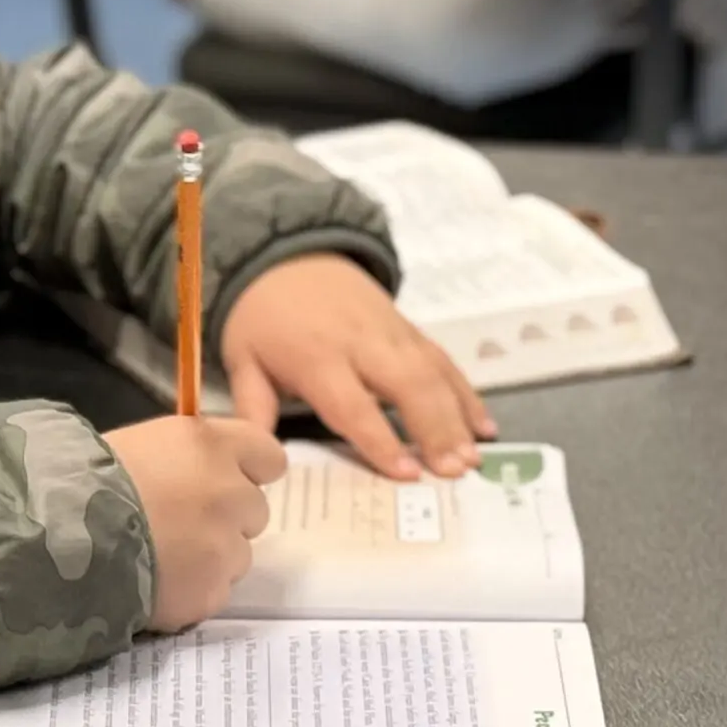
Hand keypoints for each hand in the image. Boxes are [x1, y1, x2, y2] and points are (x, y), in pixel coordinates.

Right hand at [103, 416, 285, 631]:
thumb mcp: (144, 443)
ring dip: (209, 556)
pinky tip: (153, 581)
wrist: (56, 535)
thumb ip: (189, 455)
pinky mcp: (209, 592)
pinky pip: (214, 592)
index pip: (270, 457)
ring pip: (237, 555)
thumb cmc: (85, 478)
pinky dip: (191, 590)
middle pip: (256, 509)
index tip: (227, 480)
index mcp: (212, 445)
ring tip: (158, 555)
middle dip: (226, 517)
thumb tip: (207, 470)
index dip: (248, 471)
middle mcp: (230, 493)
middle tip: (179, 521)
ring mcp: (224, 548)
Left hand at [219, 254, 492, 482]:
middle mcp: (362, 343)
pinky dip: (467, 392)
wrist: (287, 254)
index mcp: (317, 357)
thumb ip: (253, 409)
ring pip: (434, 372)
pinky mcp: (409, 327)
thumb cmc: (262, 319)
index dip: (380, 439)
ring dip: (458, 415)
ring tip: (474, 457)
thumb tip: (256, 460)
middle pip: (408, 384)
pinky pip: (444, 360)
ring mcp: (392, 332)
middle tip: (455, 470)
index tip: (406, 473)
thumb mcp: (243, 360)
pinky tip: (483, 425)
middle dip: (435, 428)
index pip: (352, 404)